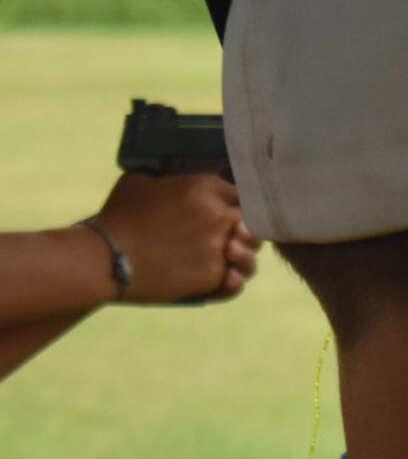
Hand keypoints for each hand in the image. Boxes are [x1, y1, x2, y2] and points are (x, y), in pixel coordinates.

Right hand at [91, 170, 260, 302]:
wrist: (105, 258)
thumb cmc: (118, 218)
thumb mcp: (137, 182)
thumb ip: (163, 178)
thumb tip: (166, 177)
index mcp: (205, 188)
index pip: (239, 193)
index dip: (234, 203)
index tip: (228, 211)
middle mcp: (218, 216)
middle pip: (251, 222)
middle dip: (242, 230)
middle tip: (232, 237)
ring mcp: (218, 247)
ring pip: (251, 254)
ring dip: (243, 257)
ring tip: (229, 259)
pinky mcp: (213, 276)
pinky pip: (237, 281)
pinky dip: (232, 281)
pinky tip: (225, 278)